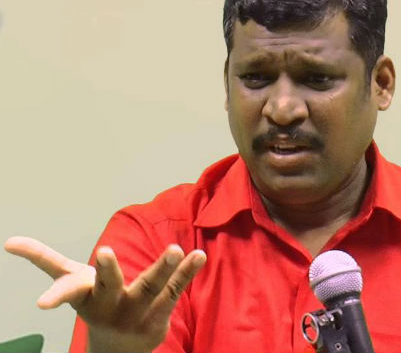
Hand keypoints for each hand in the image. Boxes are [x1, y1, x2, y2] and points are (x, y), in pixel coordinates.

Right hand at [4, 236, 206, 352]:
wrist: (118, 349)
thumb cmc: (94, 302)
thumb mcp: (71, 283)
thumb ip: (45, 260)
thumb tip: (9, 241)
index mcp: (85, 297)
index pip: (70, 290)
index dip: (58, 294)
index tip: (44, 303)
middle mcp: (109, 306)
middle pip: (110, 286)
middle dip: (108, 271)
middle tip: (104, 252)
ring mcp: (135, 313)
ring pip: (149, 288)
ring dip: (162, 268)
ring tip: (174, 249)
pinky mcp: (158, 317)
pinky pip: (173, 292)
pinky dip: (186, 273)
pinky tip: (198, 256)